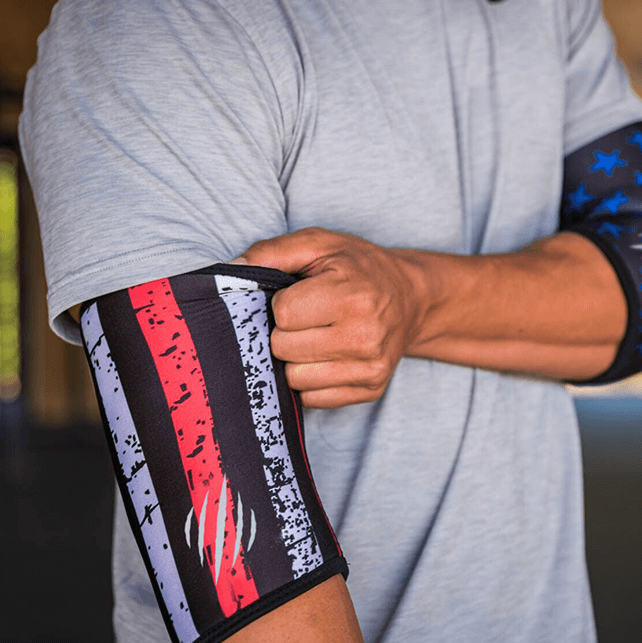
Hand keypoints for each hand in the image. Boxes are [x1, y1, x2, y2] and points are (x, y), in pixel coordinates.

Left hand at [236, 228, 427, 408]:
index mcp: (352, 295)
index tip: (300, 295)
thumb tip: (228, 271)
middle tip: (308, 317)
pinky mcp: (371, 389)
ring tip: (317, 337)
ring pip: (296, 378)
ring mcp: (370, 367)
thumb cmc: (359, 267)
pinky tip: (328, 356)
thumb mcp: (319, 244)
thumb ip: (271, 252)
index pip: (282, 315)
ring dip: (297, 359)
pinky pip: (314, 399)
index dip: (283, 304)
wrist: (412, 297)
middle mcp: (365, 335)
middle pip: (284, 348)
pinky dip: (312, 380)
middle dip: (286, 332)